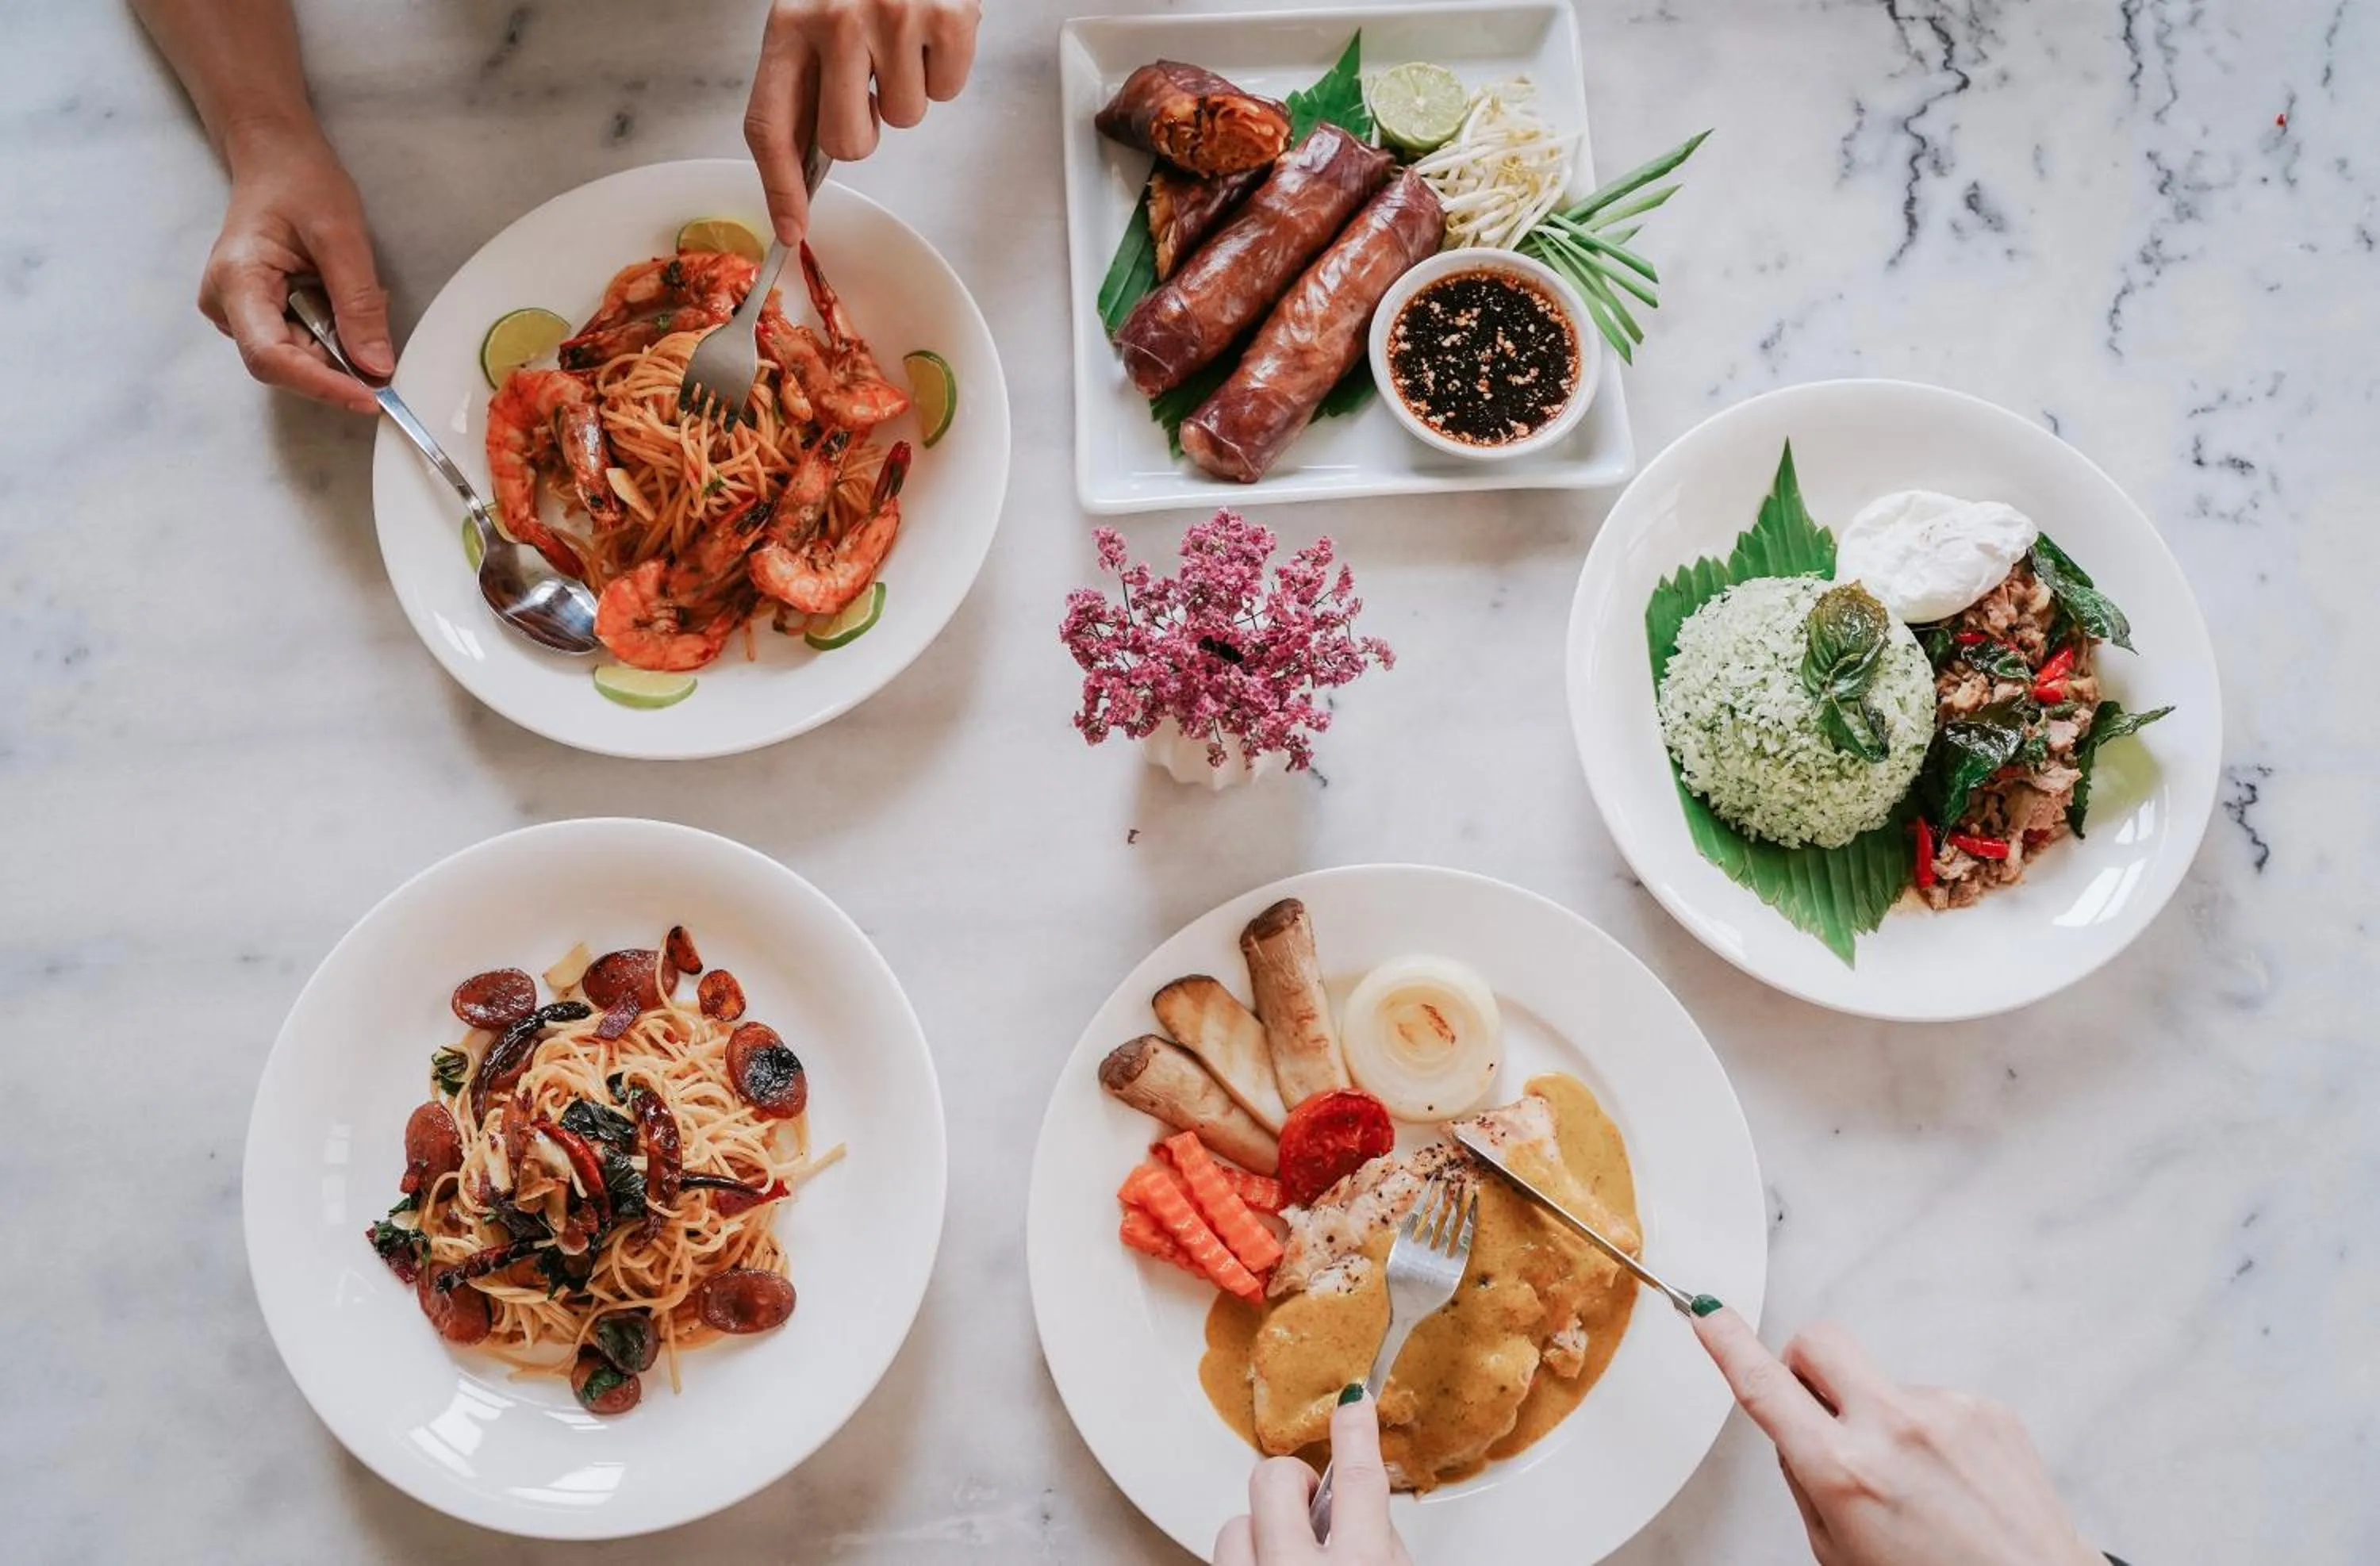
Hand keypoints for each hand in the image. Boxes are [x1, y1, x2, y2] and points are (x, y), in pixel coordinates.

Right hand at [199, 120, 388, 413]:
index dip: (322, 385)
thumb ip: (358, 304)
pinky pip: (302, 342)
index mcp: (236, 280)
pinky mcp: (259, 314)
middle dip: (339, 362)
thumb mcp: (341, 236)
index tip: (369, 398)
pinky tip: (340, 296)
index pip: (272, 357)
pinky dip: (333, 332)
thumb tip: (376, 366)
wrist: (276, 157)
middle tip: (378, 331)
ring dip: (339, 342)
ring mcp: (240, 313)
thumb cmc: (299, 182)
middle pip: (286, 364)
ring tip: (357, 293)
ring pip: (298, 357)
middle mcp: (227, 305)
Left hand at [743, 0, 980, 242]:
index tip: (792, 228)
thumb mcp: (816, 15)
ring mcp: (892, 17)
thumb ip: (809, 80)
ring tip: (905, 38)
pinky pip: (948, 91)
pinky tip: (933, 31)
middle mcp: (833, 19)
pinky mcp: (945, 16)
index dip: (779, 186)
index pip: (769, 124)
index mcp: (787, 23)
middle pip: (849, 142)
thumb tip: (805, 171)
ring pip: (905, 119)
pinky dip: (947, 68)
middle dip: (867, 128)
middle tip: (872, 80)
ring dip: (910, 87)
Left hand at [1214, 1389, 1413, 1565]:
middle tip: (1312, 1510)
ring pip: (1236, 1522)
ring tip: (1286, 1560)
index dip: (1356, 1433)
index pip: (1357, 1479)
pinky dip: (1248, 1560)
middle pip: (1276, 1480)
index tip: (1354, 1403)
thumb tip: (1355, 1500)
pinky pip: (1224, 1557)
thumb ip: (1378, 1541)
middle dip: (1294, 1484)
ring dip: (1262, 1533)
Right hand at [1695, 1307, 2102, 1565]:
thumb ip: (1808, 1480)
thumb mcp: (1839, 1550)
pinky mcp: (1987, 1408)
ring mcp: (1946, 1411)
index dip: (1726, 1342)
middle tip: (1818, 1408)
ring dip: (1881, 1418)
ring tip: (1917, 1485)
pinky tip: (1951, 1482)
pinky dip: (1929, 1433)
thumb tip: (1795, 1429)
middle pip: (1819, 1341)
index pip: (1764, 1385)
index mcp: (1845, 1471)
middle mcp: (1894, 1429)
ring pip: (1879, 1381)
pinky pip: (1931, 1400)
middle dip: (1804, 1363)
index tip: (1707, 1314)